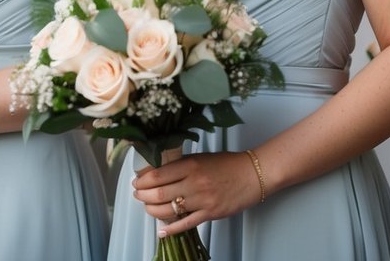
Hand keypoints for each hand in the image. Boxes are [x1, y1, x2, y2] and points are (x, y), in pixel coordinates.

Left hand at [131, 151, 262, 237]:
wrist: (252, 174)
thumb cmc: (227, 164)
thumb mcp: (200, 158)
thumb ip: (180, 165)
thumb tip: (157, 172)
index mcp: (190, 165)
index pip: (157, 175)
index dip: (142, 180)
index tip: (136, 181)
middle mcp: (194, 183)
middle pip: (158, 193)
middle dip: (143, 196)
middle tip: (137, 195)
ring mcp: (202, 200)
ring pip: (168, 210)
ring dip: (152, 210)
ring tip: (147, 208)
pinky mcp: (210, 214)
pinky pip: (186, 224)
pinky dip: (171, 229)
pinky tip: (161, 231)